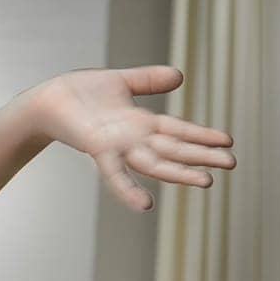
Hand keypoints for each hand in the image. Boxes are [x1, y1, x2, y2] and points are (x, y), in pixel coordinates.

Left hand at [25, 65, 235, 210]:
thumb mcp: (121, 81)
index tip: (229, 141)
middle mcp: (134, 138)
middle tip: (232, 163)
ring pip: (154, 163)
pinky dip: (128, 189)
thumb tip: (180, 75)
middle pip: (174, 148)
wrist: (47, 99)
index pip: (179, 130)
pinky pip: (115, 174)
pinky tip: (144, 205)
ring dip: (179, 173)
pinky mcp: (98, 150)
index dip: (202, 135)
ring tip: (207, 182)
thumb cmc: (80, 92)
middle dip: (202, 156)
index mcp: (141, 123)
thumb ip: (148, 80)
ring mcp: (117, 146)